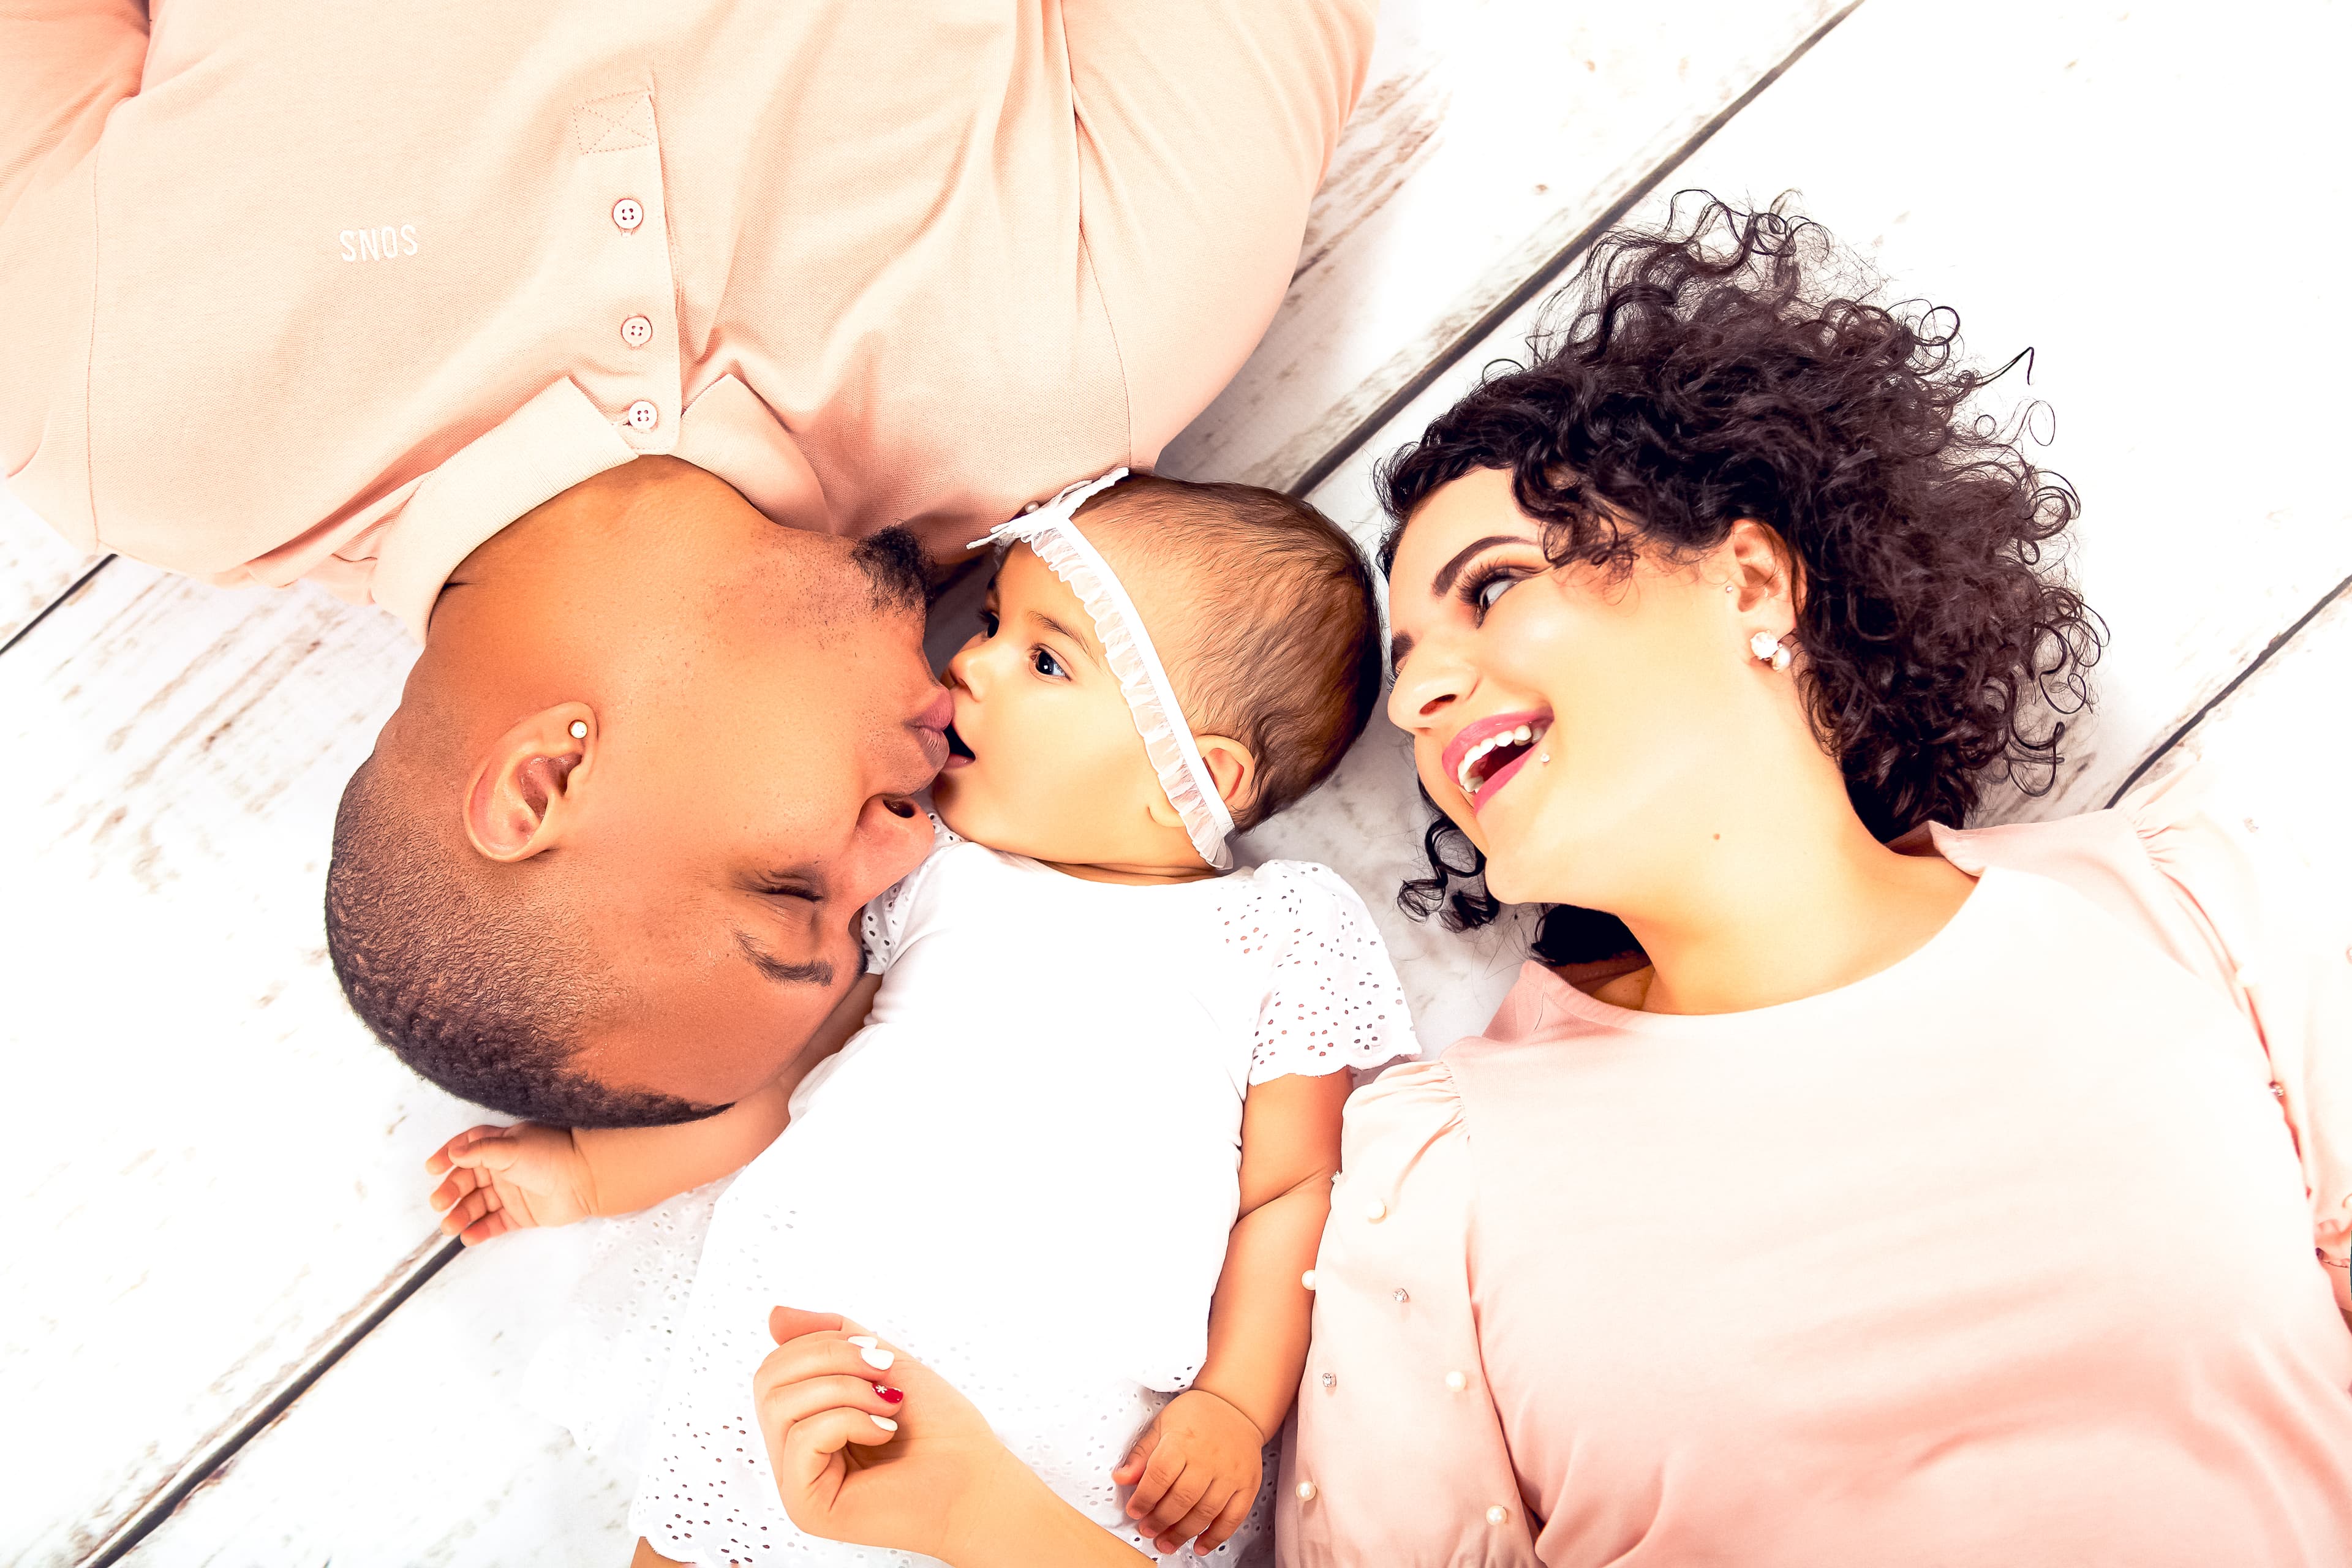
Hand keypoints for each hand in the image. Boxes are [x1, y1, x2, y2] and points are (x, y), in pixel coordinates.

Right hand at [424, 1122, 594, 1242]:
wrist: (586, 1179)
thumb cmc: (552, 1155)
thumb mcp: (512, 1147)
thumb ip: (480, 1151)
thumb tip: (454, 1153)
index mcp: (501, 1146)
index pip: (467, 1149)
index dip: (448, 1156)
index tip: (432, 1168)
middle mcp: (504, 1168)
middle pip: (468, 1180)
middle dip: (451, 1190)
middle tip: (438, 1202)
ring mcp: (512, 1192)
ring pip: (478, 1204)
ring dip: (461, 1214)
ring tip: (449, 1226)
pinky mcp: (521, 1214)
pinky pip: (495, 1223)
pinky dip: (481, 1230)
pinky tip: (468, 1237)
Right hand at [754, 1308, 1050, 1564]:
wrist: (975, 1477)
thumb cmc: (939, 1427)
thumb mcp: (882, 1363)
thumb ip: (830, 1337)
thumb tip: (774, 1314)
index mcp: (806, 1421)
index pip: (776, 1365)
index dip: (821, 1342)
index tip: (876, 1353)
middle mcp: (792, 1454)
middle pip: (769, 1379)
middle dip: (830, 1359)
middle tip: (882, 1374)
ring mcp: (795, 1482)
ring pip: (780, 1405)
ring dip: (844, 1389)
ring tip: (887, 1405)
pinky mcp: (806, 1506)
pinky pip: (802, 1437)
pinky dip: (848, 1420)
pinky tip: (883, 1433)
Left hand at [1112, 1387, 1263, 1555]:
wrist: (1235, 1406)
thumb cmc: (1194, 1416)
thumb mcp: (1162, 1425)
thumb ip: (1141, 1454)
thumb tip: (1121, 1478)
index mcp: (1182, 1441)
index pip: (1159, 1476)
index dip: (1144, 1498)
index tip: (1134, 1512)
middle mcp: (1208, 1458)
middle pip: (1181, 1499)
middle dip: (1161, 1521)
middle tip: (1148, 1531)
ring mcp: (1230, 1473)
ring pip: (1205, 1512)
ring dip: (1183, 1533)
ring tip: (1166, 1543)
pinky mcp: (1247, 1484)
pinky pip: (1233, 1518)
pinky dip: (1215, 1536)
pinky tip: (1199, 1545)